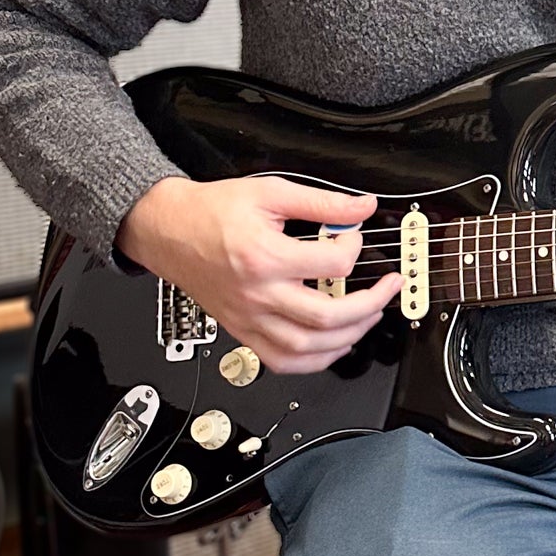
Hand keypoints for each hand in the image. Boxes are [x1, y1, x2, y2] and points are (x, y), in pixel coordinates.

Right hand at [117, 174, 403, 374]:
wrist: (167, 230)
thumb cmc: (212, 212)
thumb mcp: (270, 193)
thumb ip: (322, 202)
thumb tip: (362, 208)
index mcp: (265, 257)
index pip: (332, 265)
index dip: (354, 249)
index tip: (354, 238)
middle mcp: (257, 294)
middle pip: (327, 317)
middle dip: (370, 304)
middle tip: (387, 288)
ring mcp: (249, 319)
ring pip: (308, 349)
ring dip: (349, 337)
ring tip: (368, 316)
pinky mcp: (242, 331)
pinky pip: (282, 362)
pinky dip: (315, 361)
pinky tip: (333, 345)